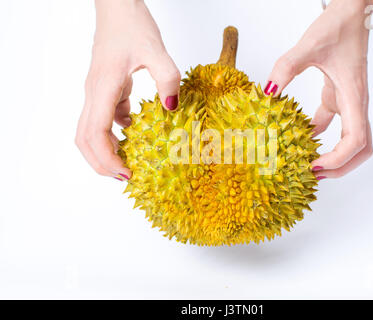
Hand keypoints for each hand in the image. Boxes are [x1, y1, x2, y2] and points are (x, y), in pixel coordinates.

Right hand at [76, 0, 180, 179]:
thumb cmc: (131, 24)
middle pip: (85, 139)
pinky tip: (137, 132)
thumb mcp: (156, 51)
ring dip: (107, 150)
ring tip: (131, 162)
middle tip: (126, 176)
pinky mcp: (107, 88)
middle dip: (102, 163)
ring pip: (92, 131)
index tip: (127, 172)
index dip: (107, 159)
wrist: (117, 7)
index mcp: (103, 88)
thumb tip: (171, 110)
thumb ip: (167, 79)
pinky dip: (118, 131)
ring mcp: (98, 92)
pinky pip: (107, 117)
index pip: (94, 134)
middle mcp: (95, 93)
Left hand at [264, 0, 372, 178]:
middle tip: (315, 175)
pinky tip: (300, 137)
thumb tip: (267, 93)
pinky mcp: (339, 95)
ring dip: (334, 156)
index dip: (338, 160)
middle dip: (341, 167)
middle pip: (360, 149)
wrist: (353, 12)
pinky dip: (319, 135)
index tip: (315, 166)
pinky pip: (333, 124)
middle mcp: (356, 103)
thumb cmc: (340, 26)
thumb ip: (285, 68)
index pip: (356, 140)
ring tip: (309, 164)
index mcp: (354, 96)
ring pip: (351, 140)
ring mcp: (348, 101)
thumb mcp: (308, 47)